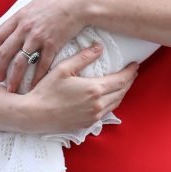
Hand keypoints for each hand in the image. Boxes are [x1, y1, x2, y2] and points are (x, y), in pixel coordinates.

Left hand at [0, 0, 93, 91]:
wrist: (76, 2)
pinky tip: (33, 86)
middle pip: (4, 52)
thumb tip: (13, 27)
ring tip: (11, 88)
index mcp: (18, 18)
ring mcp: (38, 37)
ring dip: (13, 78)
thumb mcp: (33, 5)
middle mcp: (25, 28)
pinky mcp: (52, 45)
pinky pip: (41, 65)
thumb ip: (22, 17)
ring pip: (20, 62)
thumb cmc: (56, 2)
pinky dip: (36, 78)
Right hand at [16, 45, 138, 134]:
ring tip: (123, 83)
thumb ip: (83, 57)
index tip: (135, 64)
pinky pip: (107, 112)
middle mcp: (98, 104)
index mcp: (94, 89)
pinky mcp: (88, 124)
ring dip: (122, 92)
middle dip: (129, 81)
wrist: (36, 114)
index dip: (130, 72)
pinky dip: (112, 102)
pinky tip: (109, 97)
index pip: (121, 80)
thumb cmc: (47, 90)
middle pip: (121, 92)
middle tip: (132, 72)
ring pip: (116, 103)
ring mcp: (94, 116)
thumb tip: (99, 47)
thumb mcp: (63, 68)